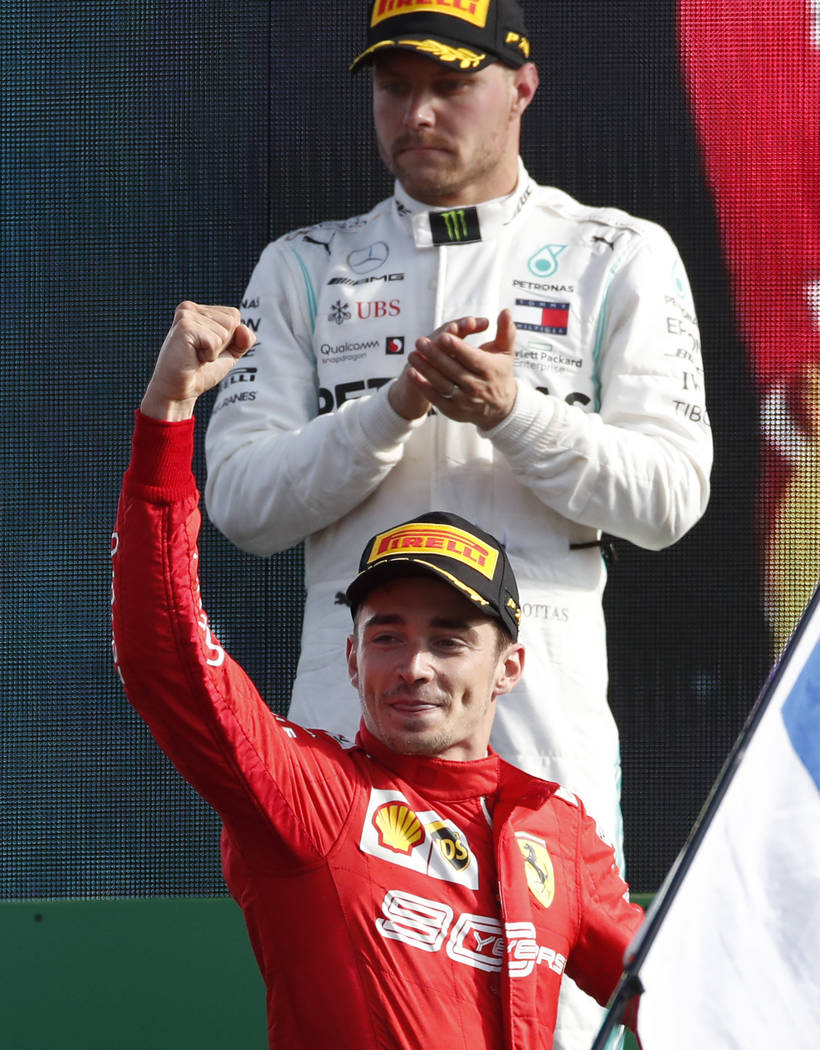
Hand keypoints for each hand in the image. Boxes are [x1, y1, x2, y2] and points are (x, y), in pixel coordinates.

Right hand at [140, 301, 255, 420]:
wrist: (180, 391)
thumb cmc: (202, 372)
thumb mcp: (229, 354)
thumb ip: (244, 340)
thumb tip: (244, 329)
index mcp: (199, 310)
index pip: (234, 315)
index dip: (229, 339)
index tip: (209, 348)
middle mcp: (190, 308)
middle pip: (232, 321)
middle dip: (223, 344)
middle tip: (201, 354)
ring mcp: (186, 315)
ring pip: (225, 332)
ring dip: (215, 351)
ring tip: (196, 356)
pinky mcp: (185, 327)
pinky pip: (215, 341)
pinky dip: (209, 355)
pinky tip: (193, 357)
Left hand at [405, 310, 517, 428]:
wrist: (500, 408)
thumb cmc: (500, 373)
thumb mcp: (506, 352)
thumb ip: (506, 331)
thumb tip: (506, 311)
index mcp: (489, 370)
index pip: (471, 358)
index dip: (457, 347)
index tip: (443, 335)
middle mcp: (477, 386)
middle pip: (453, 370)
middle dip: (435, 355)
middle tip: (420, 341)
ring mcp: (465, 400)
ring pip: (442, 383)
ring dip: (425, 369)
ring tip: (412, 354)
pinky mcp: (454, 410)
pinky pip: (436, 398)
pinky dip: (423, 386)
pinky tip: (412, 373)